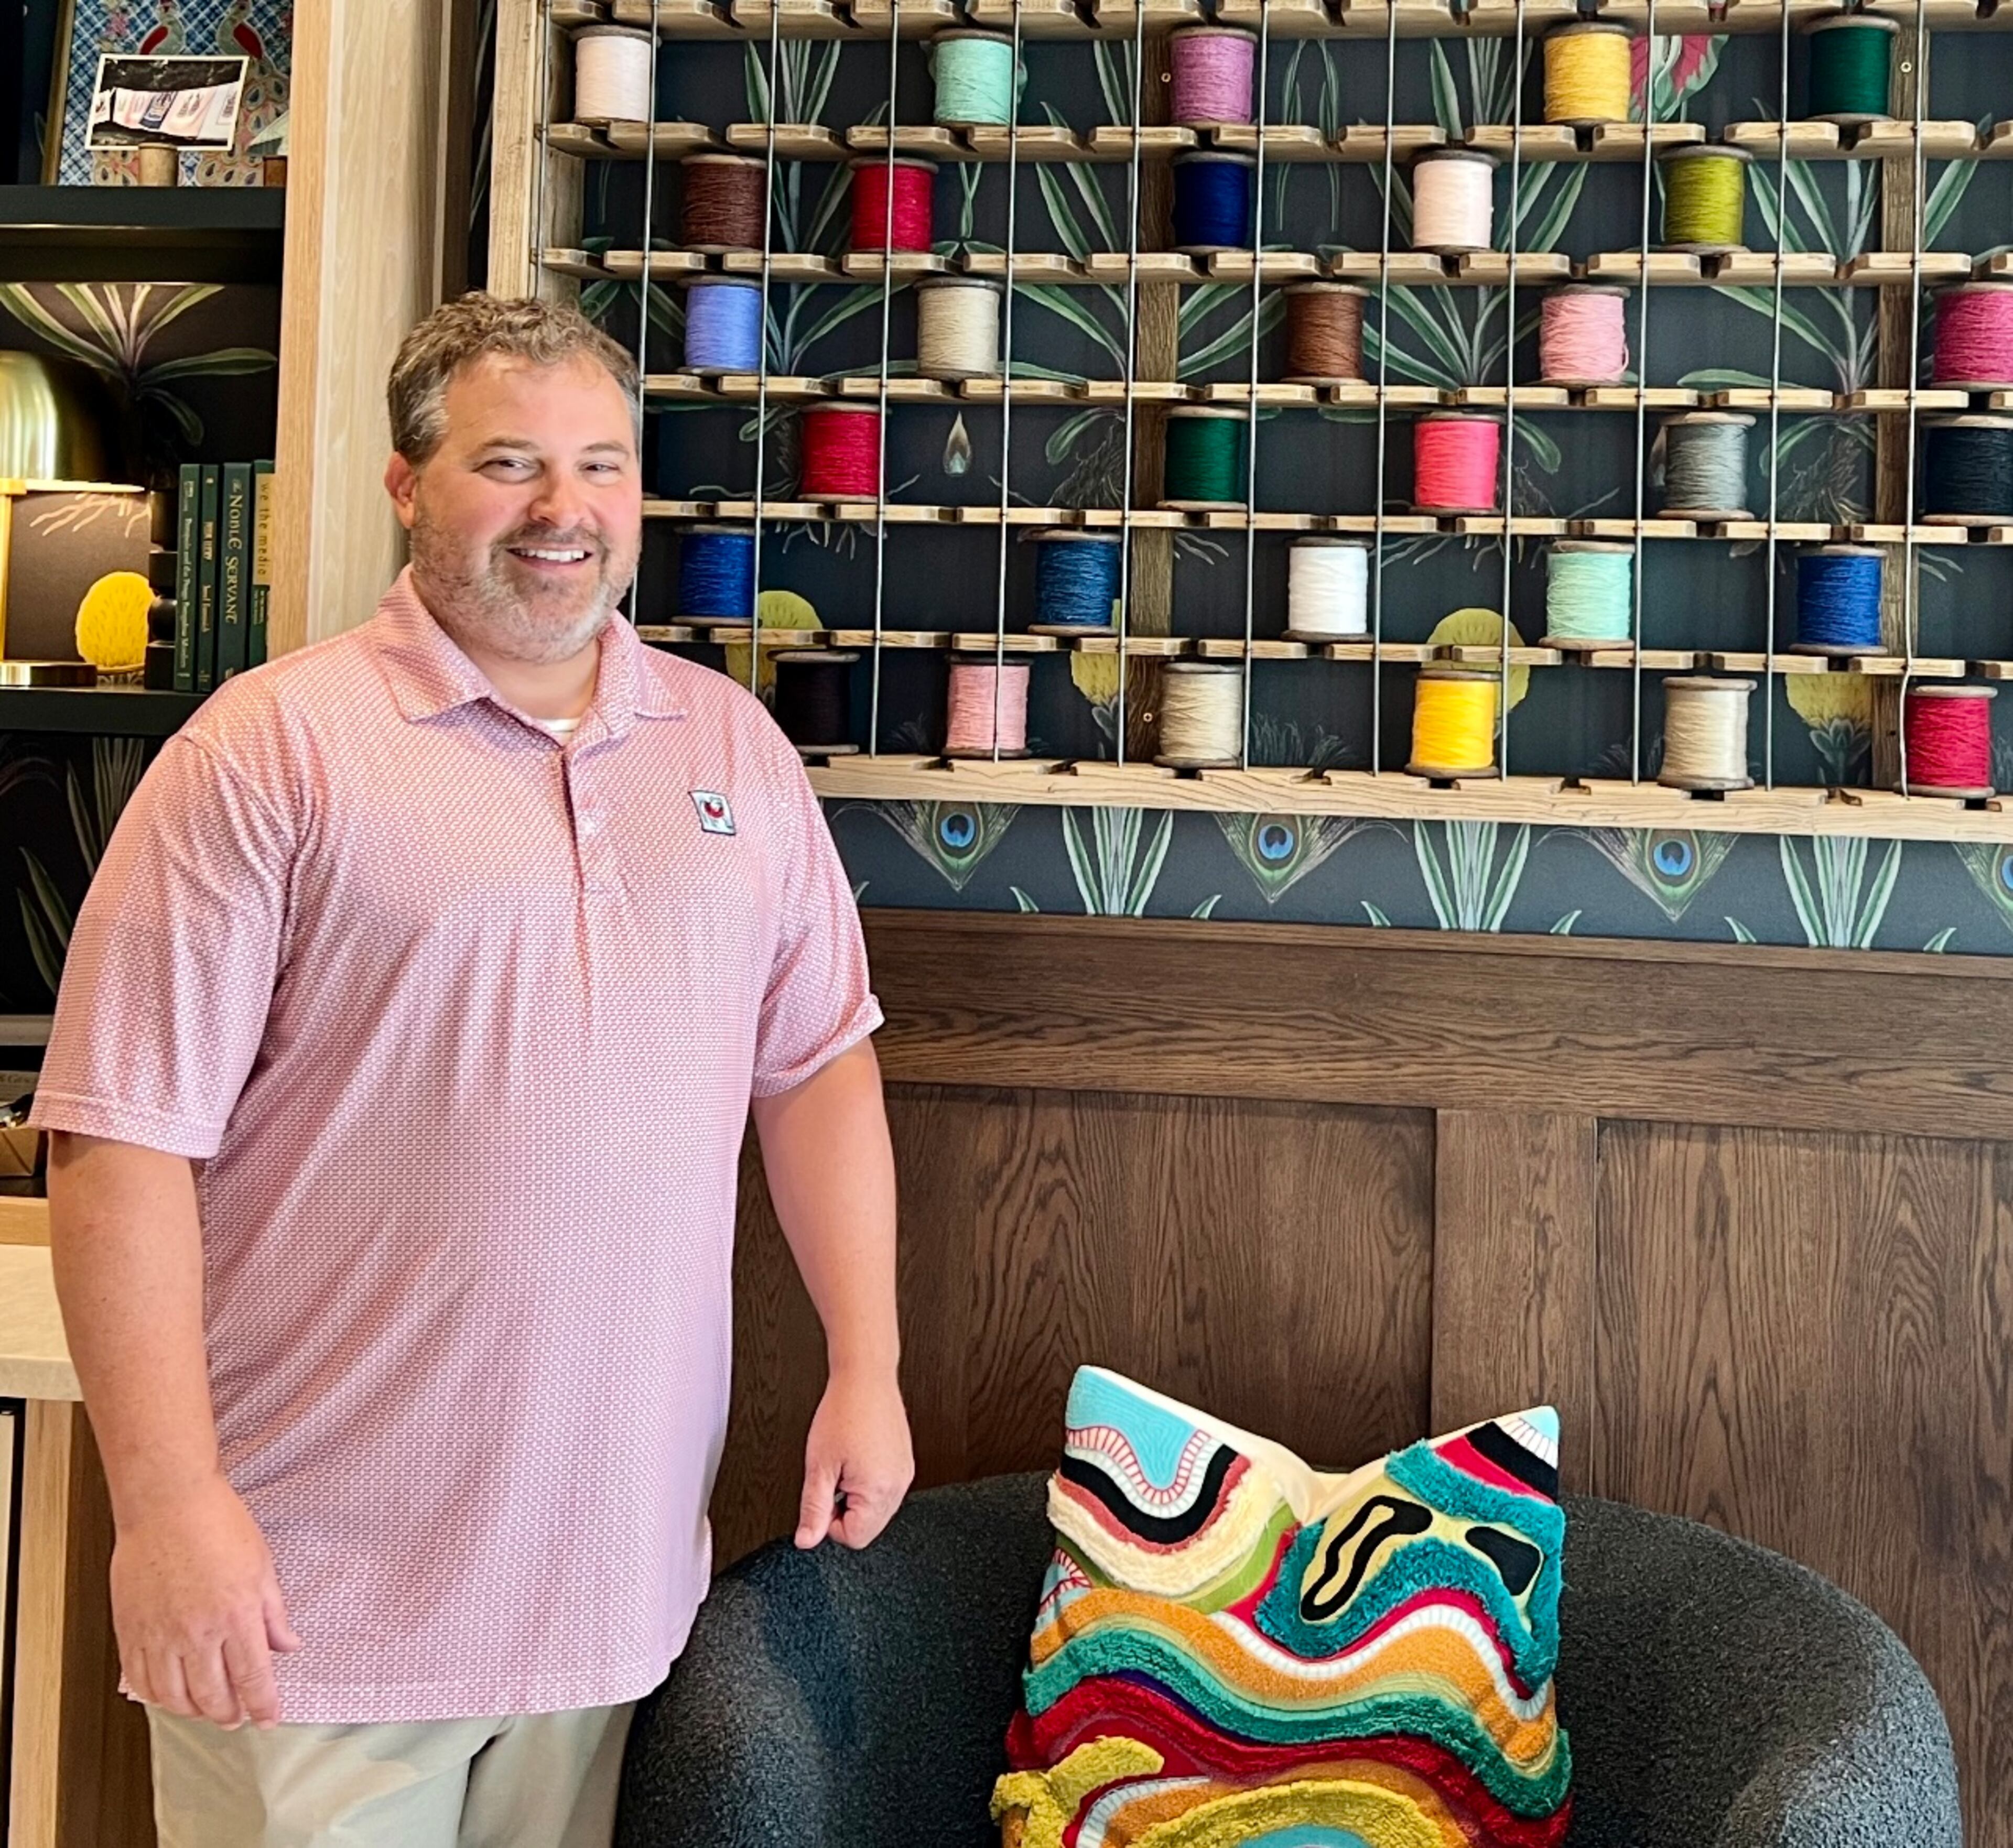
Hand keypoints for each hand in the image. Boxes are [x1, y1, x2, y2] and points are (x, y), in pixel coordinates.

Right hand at [110, 1471, 300, 1728]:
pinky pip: (141, 1681)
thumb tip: (287, 1646)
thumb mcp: (262, 1566)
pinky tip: (170, 1695)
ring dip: (194, 1711)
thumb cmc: (217, 1523)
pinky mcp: (131, 1631)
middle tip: (238, 1717)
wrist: (168, 1503)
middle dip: (230, 1715)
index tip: (270, 1718)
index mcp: (237, 1616)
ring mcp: (160, 1635)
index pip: (254, 1679)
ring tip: (207, 1709)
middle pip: (213, 1697)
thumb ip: (274, 1614)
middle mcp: (197, 1632)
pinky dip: (156, 1697)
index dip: (264, 1706)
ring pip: (174, 1698)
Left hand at [795, 1364, 914, 1550]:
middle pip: (868, 1527)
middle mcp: (899, 1486)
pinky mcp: (905, 1463)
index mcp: (879, 1491)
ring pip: (877, 1510)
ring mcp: (905, 1474)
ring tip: (846, 1465)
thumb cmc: (843, 1413)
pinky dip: (869, 1483)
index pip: (854, 1538)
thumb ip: (814, 1508)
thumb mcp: (818, 1466)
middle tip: (833, 1479)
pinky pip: (886, 1490)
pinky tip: (858, 1459)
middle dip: (845, 1511)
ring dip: (857, 1497)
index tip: (824, 1497)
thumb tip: (807, 1541)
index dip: (830, 1523)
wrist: (865, 1377)